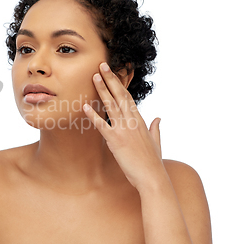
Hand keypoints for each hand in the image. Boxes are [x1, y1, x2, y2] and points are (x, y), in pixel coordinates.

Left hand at [82, 62, 164, 190]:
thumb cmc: (153, 162)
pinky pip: (102, 125)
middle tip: (102, 65)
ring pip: (111, 105)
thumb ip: (156, 128)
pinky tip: (85, 106)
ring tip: (94, 77)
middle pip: (120, 95)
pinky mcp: (115, 140)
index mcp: (140, 121)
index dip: (120, 84)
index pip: (128, 97)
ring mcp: (124, 129)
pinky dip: (93, 115)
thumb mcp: (156, 142)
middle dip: (110, 79)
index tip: (114, 73)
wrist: (152, 177)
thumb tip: (158, 118)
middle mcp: (132, 121)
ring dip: (102, 90)